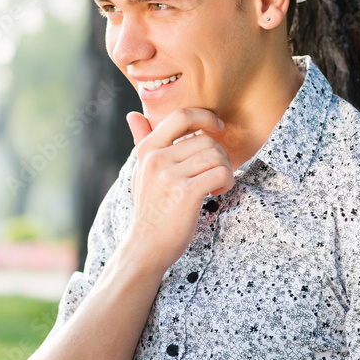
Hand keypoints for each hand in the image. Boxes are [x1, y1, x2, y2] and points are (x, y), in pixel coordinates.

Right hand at [124, 108, 233, 273]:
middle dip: (219, 154)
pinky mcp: (186, 193)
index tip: (217, 128)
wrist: (146, 244)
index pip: (181, 116)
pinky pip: (221, 173)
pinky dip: (227, 182)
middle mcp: (156, 159)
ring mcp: (170, 176)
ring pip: (216, 155)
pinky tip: (216, 192)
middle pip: (206, 139)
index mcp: (147, 149)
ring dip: (224, 169)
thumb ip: (141, 141)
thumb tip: (132, 115)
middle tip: (214, 172)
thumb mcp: (141, 171)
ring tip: (214, 183)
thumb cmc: (149, 207)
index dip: (205, 116)